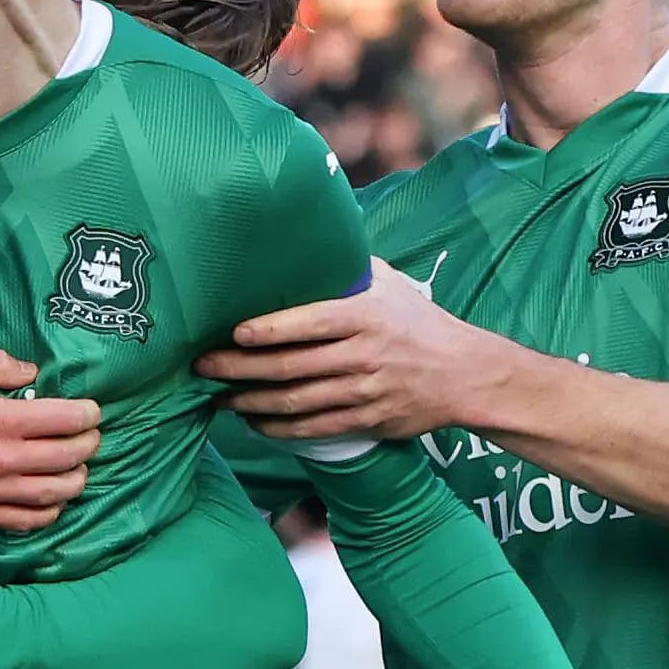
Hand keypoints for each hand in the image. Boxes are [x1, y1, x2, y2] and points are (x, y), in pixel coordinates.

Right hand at [0, 351, 99, 531]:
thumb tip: (31, 373)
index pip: (66, 420)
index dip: (88, 414)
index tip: (91, 409)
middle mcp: (2, 461)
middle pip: (68, 458)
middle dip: (88, 445)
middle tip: (89, 435)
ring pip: (54, 495)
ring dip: (75, 480)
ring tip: (76, 467)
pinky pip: (24, 522)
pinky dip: (46, 512)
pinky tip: (49, 501)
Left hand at [194, 260, 494, 441]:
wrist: (464, 374)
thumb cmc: (417, 322)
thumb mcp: (387, 284)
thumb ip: (345, 267)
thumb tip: (302, 239)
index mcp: (365, 316)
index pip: (310, 322)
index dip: (270, 330)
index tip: (235, 333)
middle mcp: (363, 354)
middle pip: (292, 366)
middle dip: (241, 368)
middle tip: (204, 366)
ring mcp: (364, 391)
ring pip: (297, 402)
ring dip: (251, 402)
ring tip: (218, 397)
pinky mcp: (367, 420)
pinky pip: (314, 428)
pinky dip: (279, 428)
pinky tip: (253, 422)